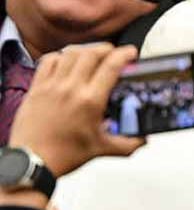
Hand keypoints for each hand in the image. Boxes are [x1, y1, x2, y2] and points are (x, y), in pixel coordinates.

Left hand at [9, 44, 144, 177]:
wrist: (33, 160)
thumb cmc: (64, 155)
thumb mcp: (103, 149)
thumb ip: (129, 143)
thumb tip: (144, 139)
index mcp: (90, 102)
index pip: (111, 66)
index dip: (124, 54)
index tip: (131, 53)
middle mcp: (70, 89)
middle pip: (90, 54)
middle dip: (106, 48)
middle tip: (114, 52)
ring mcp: (52, 86)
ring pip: (69, 53)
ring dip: (85, 50)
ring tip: (93, 54)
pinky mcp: (37, 88)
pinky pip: (49, 61)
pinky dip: (61, 56)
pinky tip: (67, 61)